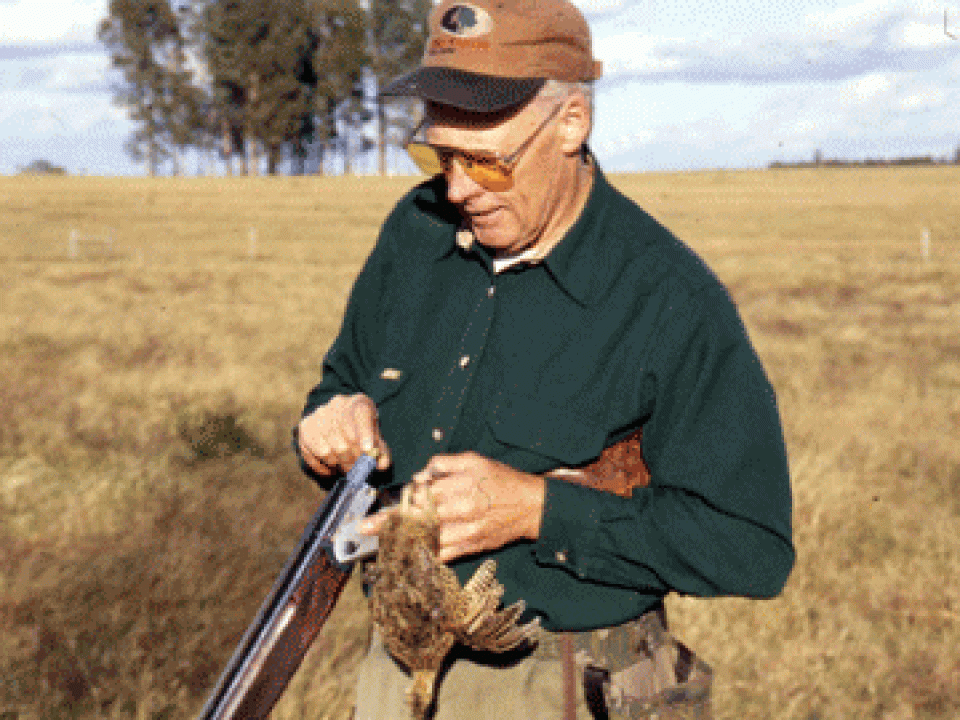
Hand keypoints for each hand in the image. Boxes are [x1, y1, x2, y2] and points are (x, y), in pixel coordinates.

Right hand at [297, 394, 390, 476]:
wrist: (341, 414)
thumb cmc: (364, 427)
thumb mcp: (377, 434)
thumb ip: (381, 450)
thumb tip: (381, 465)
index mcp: (359, 403)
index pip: (361, 417)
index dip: (366, 437)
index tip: (368, 452)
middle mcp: (336, 406)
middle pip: (344, 442)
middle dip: (353, 461)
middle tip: (357, 470)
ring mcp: (318, 416)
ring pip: (327, 451)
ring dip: (338, 465)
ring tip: (345, 467)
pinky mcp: (304, 428)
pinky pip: (311, 455)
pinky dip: (323, 467)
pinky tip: (332, 468)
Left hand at [359, 452, 545, 562]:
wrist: (531, 507)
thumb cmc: (501, 480)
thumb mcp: (474, 460)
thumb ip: (443, 464)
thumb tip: (420, 476)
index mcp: (459, 488)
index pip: (420, 495)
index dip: (399, 501)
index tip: (378, 509)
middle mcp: (460, 512)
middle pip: (416, 521)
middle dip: (388, 526)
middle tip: (363, 529)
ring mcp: (464, 534)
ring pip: (426, 541)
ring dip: (400, 543)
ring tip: (377, 545)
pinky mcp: (470, 548)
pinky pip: (441, 556)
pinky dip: (422, 557)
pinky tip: (404, 557)